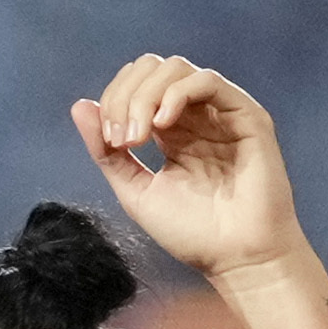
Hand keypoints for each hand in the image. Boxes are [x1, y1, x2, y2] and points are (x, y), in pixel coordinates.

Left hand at [71, 57, 305, 284]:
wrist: (237, 260)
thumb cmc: (194, 234)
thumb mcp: (135, 191)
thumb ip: (106, 151)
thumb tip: (80, 105)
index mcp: (171, 130)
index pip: (134, 86)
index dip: (113, 102)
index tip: (112, 143)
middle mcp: (197, 116)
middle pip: (150, 69)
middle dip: (125, 96)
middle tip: (123, 139)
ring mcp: (222, 114)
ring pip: (174, 68)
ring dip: (145, 94)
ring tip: (140, 134)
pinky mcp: (247, 117)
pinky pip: (208, 81)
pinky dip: (177, 93)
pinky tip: (163, 124)